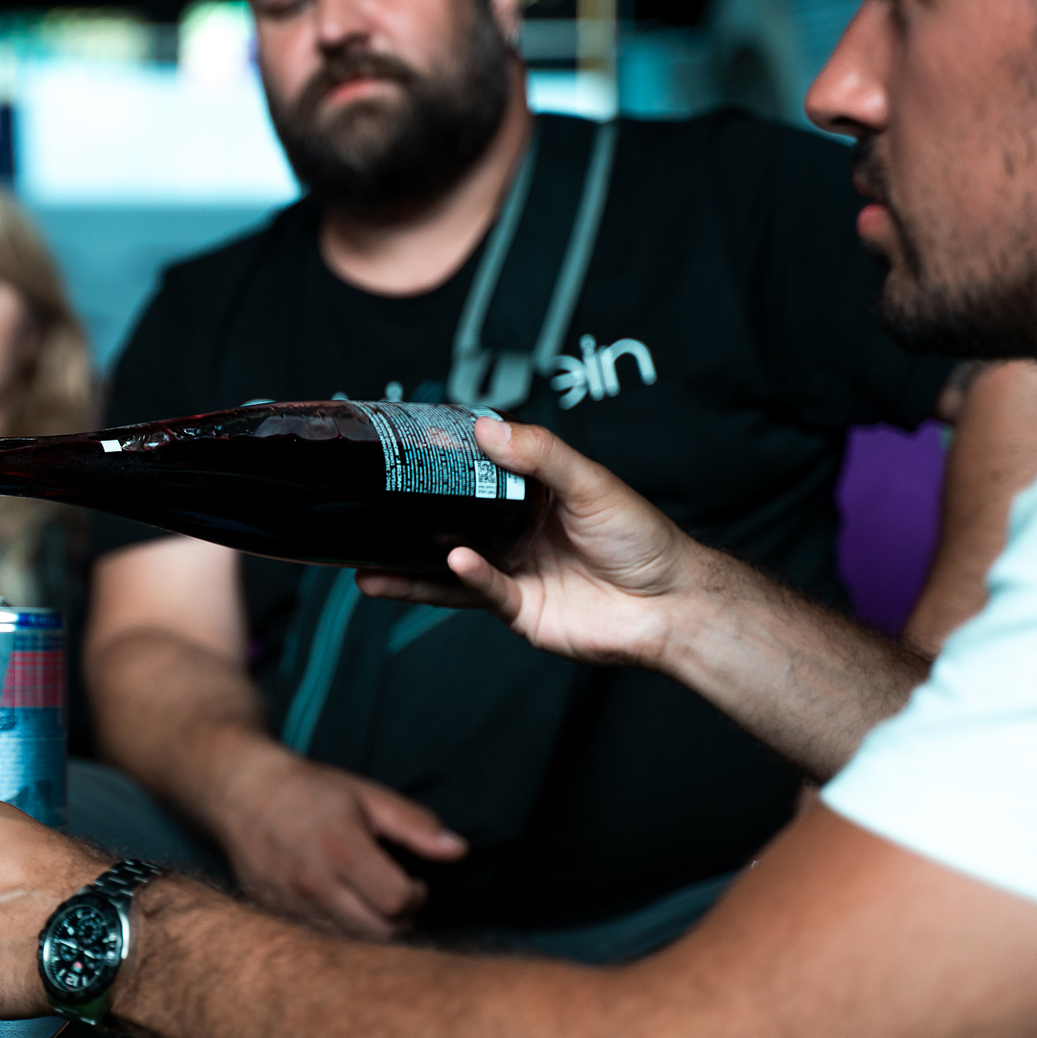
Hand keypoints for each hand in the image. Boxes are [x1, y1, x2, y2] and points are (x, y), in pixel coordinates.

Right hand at [210, 750, 466, 940]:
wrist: (240, 793)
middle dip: (401, 919)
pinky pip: (320, 942)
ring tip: (370, 898)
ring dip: (372, 929)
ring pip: (351, 944)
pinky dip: (341, 933)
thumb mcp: (367, 795)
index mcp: (341, 849)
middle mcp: (314, 884)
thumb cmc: (310, 790)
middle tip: (397, 893)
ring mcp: (291, 905)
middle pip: (379, 933)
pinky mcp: (274, 916)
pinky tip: (344, 906)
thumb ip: (414, 824)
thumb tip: (459, 849)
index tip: (415, 881)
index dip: (417, 896)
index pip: (397, 903)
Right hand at [357, 415, 709, 669]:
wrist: (672, 605)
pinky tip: (451, 563)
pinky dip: (465, 578)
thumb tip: (486, 427)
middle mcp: (512, 533)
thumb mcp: (591, 482)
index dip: (438, 467)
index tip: (399, 453)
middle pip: (448, 525)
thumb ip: (540, 455)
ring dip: (407, 568)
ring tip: (366, 564)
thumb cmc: (642, 539)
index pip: (473, 476)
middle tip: (364, 511)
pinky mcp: (518, 610)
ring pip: (448, 569)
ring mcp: (511, 572)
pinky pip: (481, 593)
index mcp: (528, 496)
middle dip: (405, 523)